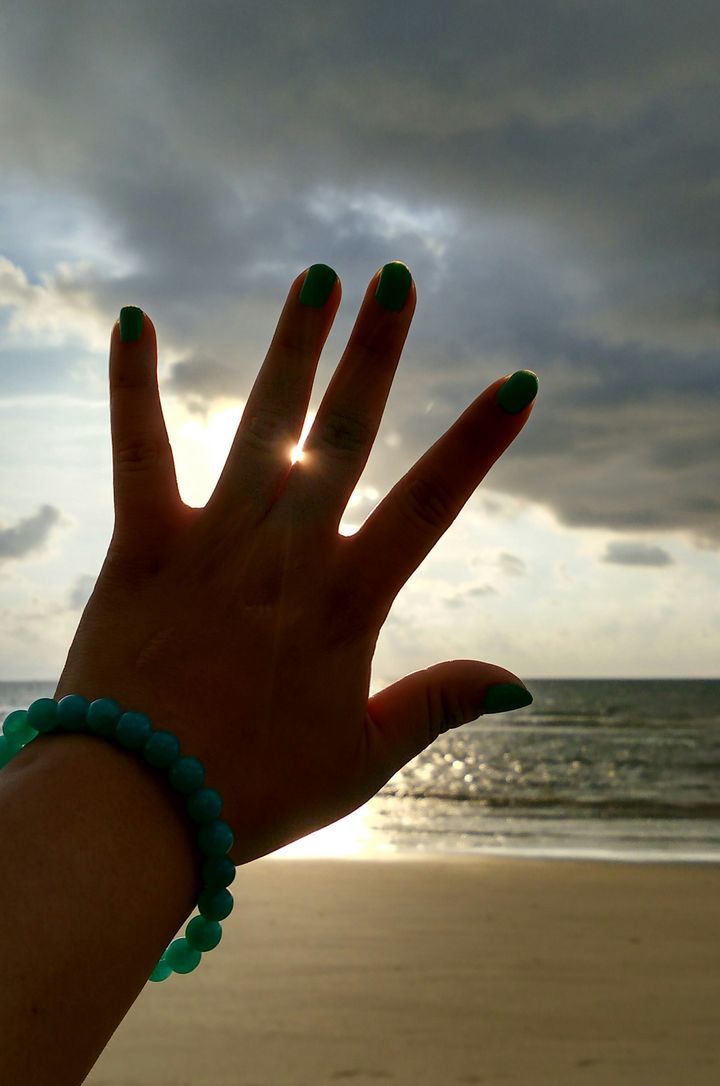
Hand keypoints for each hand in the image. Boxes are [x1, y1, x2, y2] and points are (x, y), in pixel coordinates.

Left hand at [53, 262, 536, 865]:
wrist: (136, 808)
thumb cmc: (251, 792)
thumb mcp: (361, 760)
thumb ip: (437, 706)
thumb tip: (520, 680)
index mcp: (346, 605)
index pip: (429, 505)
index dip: (478, 441)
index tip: (517, 382)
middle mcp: (285, 556)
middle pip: (343, 438)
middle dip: (376, 354)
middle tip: (398, 279)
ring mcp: (212, 544)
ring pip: (261, 426)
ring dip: (291, 348)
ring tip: (316, 278)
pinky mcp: (142, 548)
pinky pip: (139, 453)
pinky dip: (134, 387)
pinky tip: (132, 319)